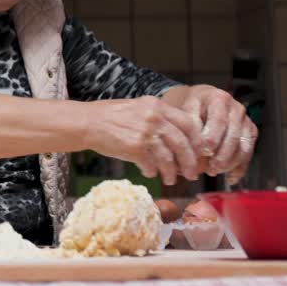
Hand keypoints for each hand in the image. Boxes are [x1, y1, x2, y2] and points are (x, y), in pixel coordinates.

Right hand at [82, 96, 205, 185]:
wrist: (86, 123)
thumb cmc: (109, 117)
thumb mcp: (137, 107)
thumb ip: (157, 117)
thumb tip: (177, 138)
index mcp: (157, 105)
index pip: (188, 123)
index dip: (197, 140)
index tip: (200, 152)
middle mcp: (154, 117)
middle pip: (183, 143)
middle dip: (190, 162)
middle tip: (191, 174)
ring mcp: (145, 133)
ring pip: (169, 157)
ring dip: (172, 172)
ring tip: (170, 180)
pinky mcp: (134, 147)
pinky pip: (151, 165)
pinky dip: (152, 172)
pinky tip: (149, 173)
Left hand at [171, 84, 257, 184]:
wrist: (203, 100)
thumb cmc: (192, 106)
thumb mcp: (186, 108)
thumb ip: (189, 124)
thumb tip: (193, 146)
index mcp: (219, 99)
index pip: (218, 121)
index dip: (211, 139)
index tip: (202, 152)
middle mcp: (236, 108)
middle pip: (233, 135)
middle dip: (221, 155)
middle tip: (210, 168)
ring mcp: (245, 120)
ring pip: (243, 145)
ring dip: (229, 162)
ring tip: (214, 171)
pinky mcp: (250, 131)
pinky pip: (248, 152)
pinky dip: (240, 167)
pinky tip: (230, 178)